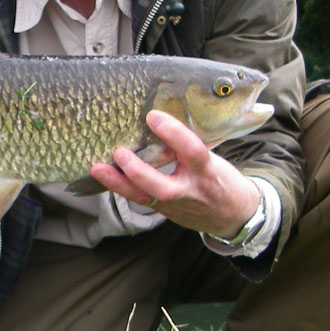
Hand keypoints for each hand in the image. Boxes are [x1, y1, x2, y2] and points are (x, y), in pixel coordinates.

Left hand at [89, 110, 260, 238]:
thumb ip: (189, 144)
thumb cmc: (220, 178)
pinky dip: (120, 186)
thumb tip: (161, 116)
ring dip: (118, 183)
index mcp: (207, 171)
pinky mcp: (162, 210)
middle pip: (162, 187)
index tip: (153, 115)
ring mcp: (174, 204)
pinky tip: (103, 174)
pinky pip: (138, 199)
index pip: (192, 151)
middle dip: (138, 171)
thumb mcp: (213, 157)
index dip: (173, 133)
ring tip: (97, 168)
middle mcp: (189, 191)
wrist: (231, 215)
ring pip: (143, 198)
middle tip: (119, 152)